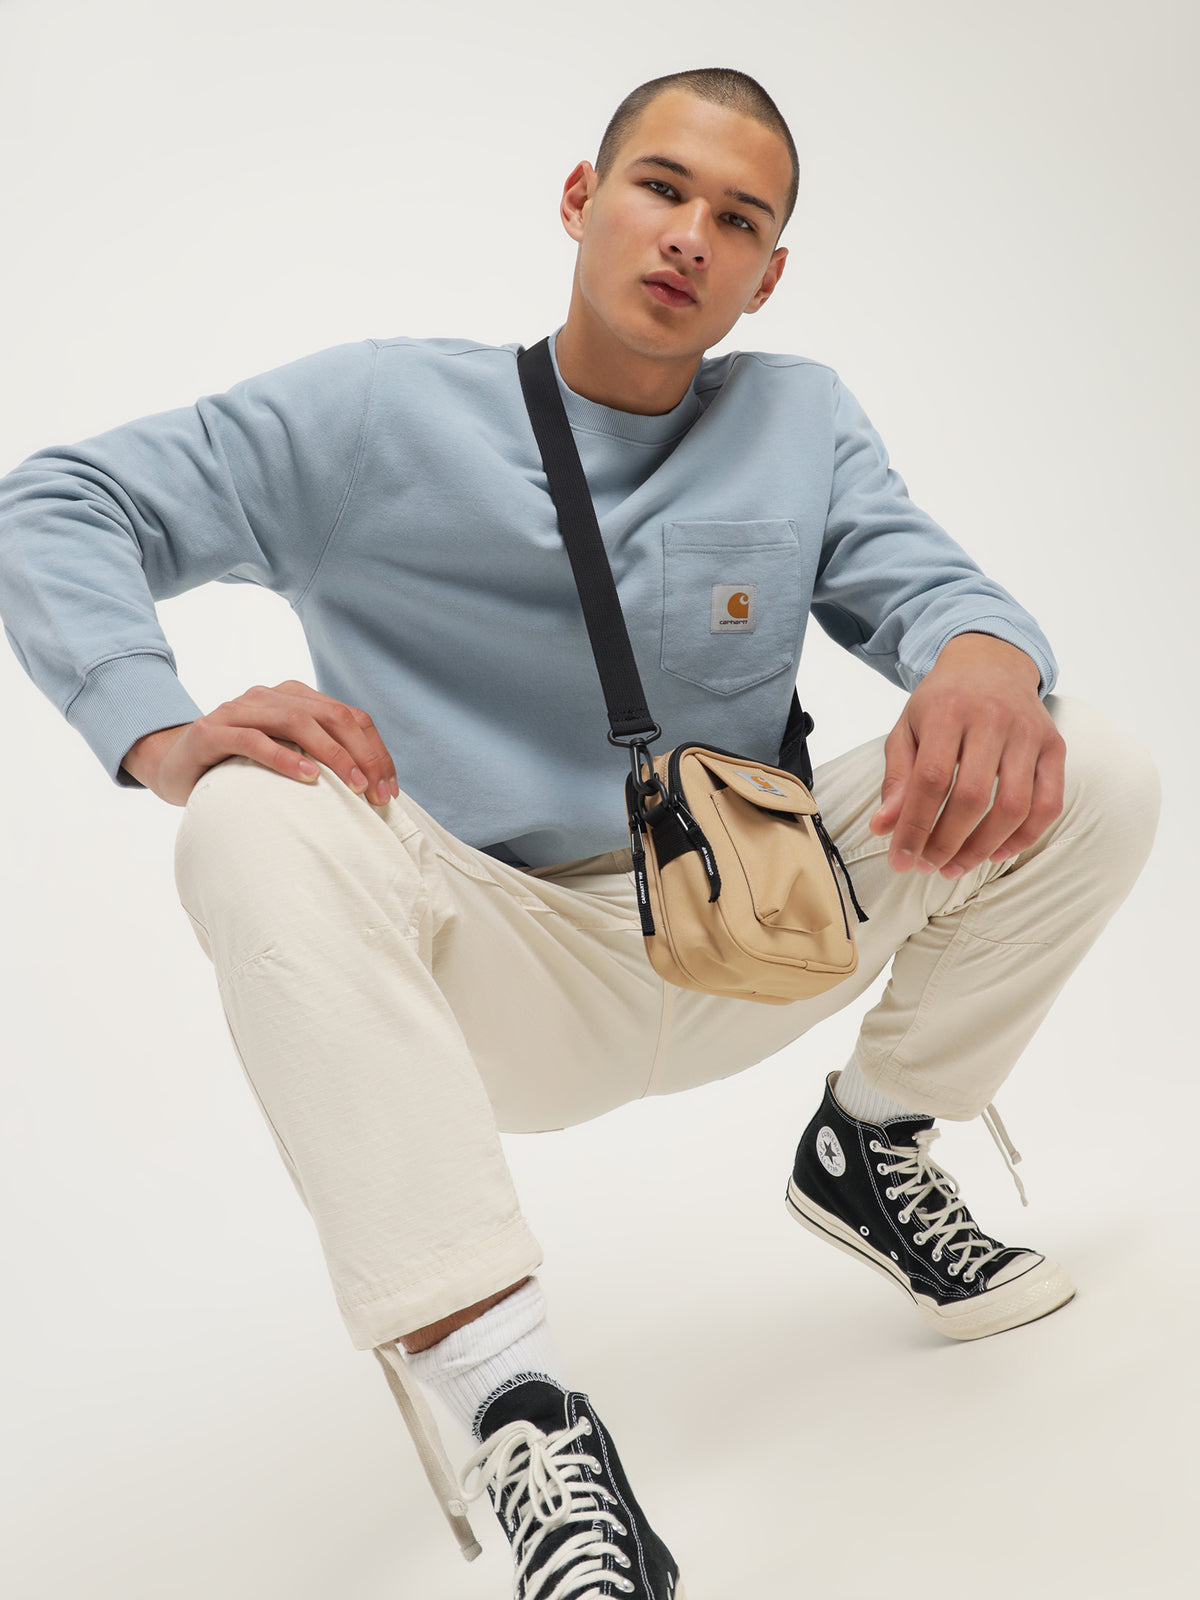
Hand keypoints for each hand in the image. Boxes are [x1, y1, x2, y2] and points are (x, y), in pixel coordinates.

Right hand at [120, 680, 400, 808]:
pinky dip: (285, 757)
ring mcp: (238, 710)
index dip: (376, 750)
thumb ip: (319, 758)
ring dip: (332, 755)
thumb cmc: (237, 766)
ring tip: (354, 785)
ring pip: (297, 722)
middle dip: (362, 754)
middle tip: (377, 792)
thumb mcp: (285, 757)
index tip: (390, 789)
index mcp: (293, 697)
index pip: (349, 715)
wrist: (172, 764)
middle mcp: (268, 696)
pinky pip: (254, 740)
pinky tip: (308, 777)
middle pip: (331, 716)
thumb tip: (372, 788)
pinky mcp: (212, 732)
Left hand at [868, 634, 1065, 877]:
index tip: (900, 859)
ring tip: (955, 866)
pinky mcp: (1055, 746)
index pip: (930, 779)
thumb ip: (897, 777)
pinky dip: (1024, 836)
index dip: (914, 826)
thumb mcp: (907, 728)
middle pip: (971, 797)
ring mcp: (1029, 732)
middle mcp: (992, 719)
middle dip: (946, 843)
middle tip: (927, 866)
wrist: (991, 661)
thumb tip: (883, 828)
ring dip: (983, 847)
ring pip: (1013, 806)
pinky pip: (1049, 803)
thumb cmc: (942, 701)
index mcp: (947, 710)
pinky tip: (996, 852)